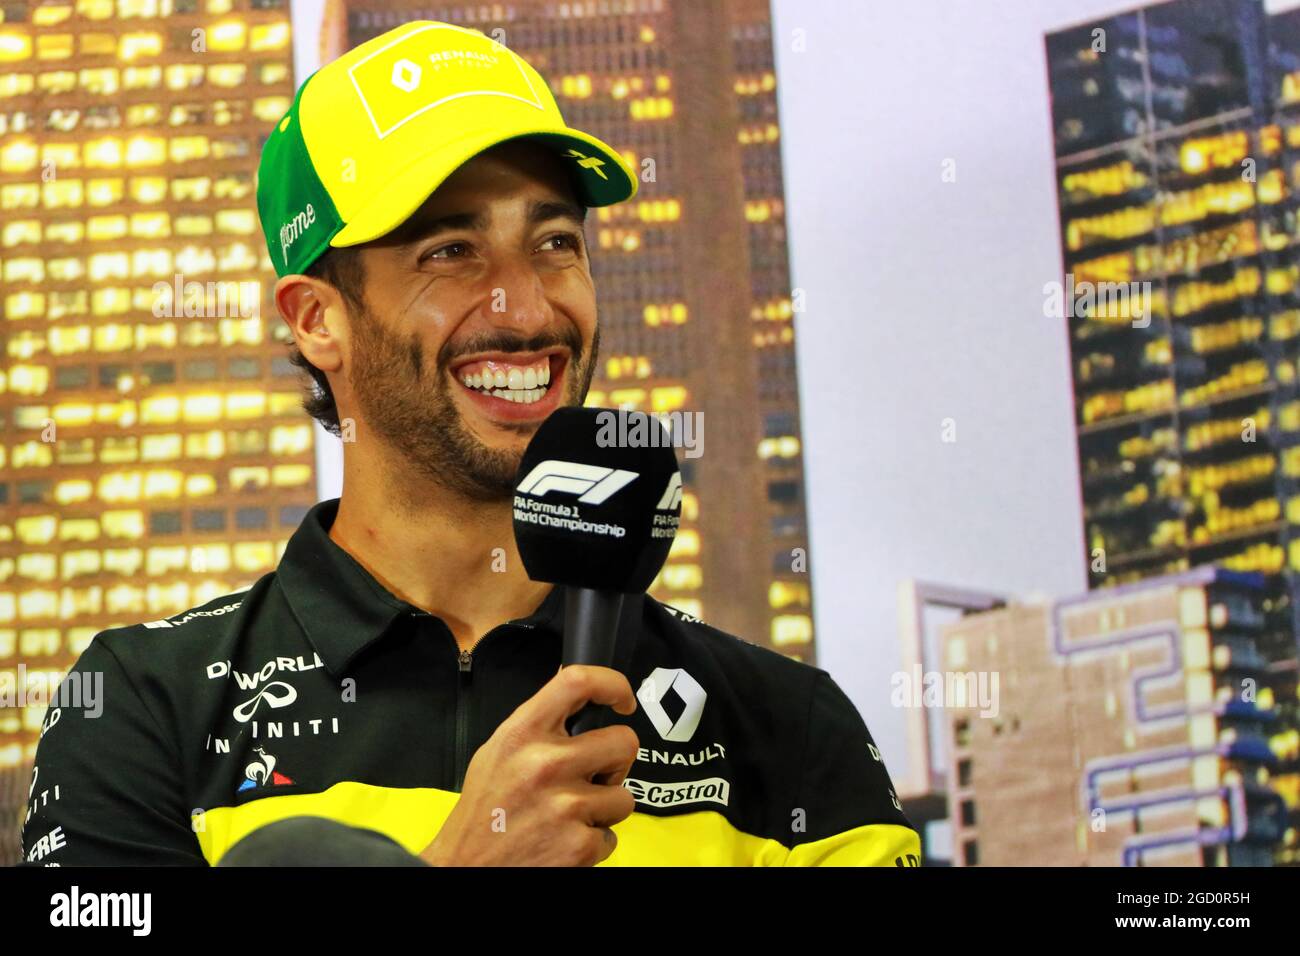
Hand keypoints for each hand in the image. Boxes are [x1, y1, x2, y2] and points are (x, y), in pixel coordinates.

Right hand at [420, 665, 638, 866]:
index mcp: (522, 733)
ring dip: (604, 808)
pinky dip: (592, 842)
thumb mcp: (497, 752)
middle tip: (595, 776)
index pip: (578, 682)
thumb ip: (537, 723)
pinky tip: (563, 841)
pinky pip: (611, 836)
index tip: (623, 702)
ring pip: (624, 796)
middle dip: (617, 762)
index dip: (612, 684)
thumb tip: (575, 695)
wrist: (466, 868)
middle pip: (624, 742)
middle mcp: (546, 764)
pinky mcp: (579, 845)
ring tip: (569, 815)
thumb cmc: (483, 810)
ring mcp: (565, 806)